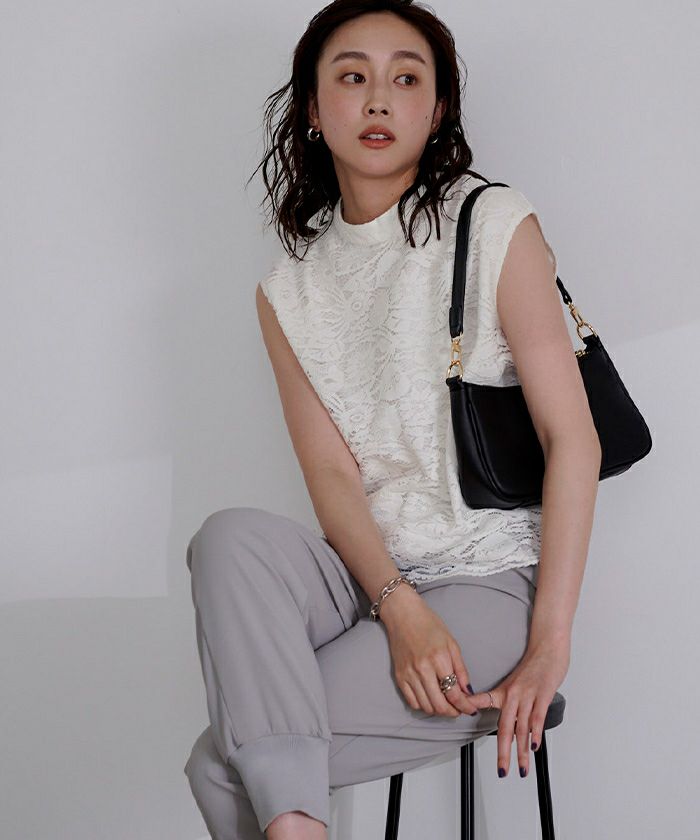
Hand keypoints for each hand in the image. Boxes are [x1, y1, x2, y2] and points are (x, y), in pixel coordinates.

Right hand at [382, 594, 479, 717]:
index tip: (470, 709)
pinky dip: (423, 706)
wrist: (403, 615)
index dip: (464, 706)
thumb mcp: (451, 643)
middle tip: (458, 710)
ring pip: (426, 706)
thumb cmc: (429, 625)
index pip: (453, 693)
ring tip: (446, 704)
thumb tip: (468, 691)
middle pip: (439, 705)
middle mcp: (422, 669)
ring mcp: (409, 674)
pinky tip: (430, 699)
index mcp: (439, 659)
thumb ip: (461, 669)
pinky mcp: (399, 676)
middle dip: (452, 712)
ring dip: (438, 711)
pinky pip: (412, 702)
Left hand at [468, 640, 570, 777]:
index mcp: (503, 691)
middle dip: (503, 752)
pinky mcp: (543, 694)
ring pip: (522, 727)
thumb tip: (498, 715)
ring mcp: (528, 695)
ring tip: (521, 768)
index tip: (459, 719)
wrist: (547, 646)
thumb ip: (505, 699)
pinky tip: (534, 747)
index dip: (470, 709)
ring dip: (521, 750)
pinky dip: (535, 733)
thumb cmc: (532, 665)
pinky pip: (537, 717)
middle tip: (502, 771)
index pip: (482, 702)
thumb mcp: (514, 681)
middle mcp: (513, 694)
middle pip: (505, 727)